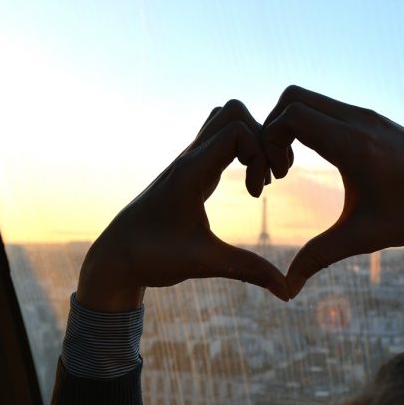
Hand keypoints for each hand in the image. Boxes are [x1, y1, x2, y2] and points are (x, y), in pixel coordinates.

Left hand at [76, 101, 289, 311]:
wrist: (115, 258)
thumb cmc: (152, 258)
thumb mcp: (204, 263)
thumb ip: (248, 270)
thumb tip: (288, 292)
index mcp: (190, 172)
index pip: (237, 130)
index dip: (260, 154)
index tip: (259, 192)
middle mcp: (188, 159)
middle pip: (232, 112)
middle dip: (261, 138)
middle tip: (268, 178)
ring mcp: (188, 163)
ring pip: (224, 121)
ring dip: (250, 141)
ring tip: (258, 180)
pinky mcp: (189, 173)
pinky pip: (219, 141)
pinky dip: (241, 152)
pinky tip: (247, 187)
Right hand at [261, 85, 403, 296]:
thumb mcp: (365, 237)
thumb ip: (319, 257)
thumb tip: (287, 289)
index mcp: (354, 144)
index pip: (292, 114)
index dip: (269, 140)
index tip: (276, 177)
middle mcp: (359, 121)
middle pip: (294, 97)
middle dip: (272, 128)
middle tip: (276, 169)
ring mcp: (367, 116)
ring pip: (310, 100)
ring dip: (289, 127)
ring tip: (290, 168)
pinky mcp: (373, 119)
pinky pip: (327, 108)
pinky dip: (309, 126)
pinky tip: (316, 162)